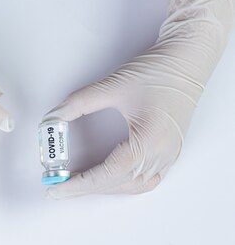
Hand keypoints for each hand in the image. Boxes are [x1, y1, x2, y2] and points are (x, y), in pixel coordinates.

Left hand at [43, 0, 233, 197]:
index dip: (80, 183)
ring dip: (103, 187)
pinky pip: (145, 179)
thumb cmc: (158, 69)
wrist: (189, 57)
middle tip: (57, 186)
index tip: (57, 188)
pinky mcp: (169, 151)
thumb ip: (78, 104)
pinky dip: (122, 182)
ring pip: (132, 185)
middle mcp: (162, 153)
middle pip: (118, 183)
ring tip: (77, 181)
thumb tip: (54, 118)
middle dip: (85, 187)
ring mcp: (169, 155)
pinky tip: (105, 177)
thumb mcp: (112, 85)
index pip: (109, 173)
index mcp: (150, 141)